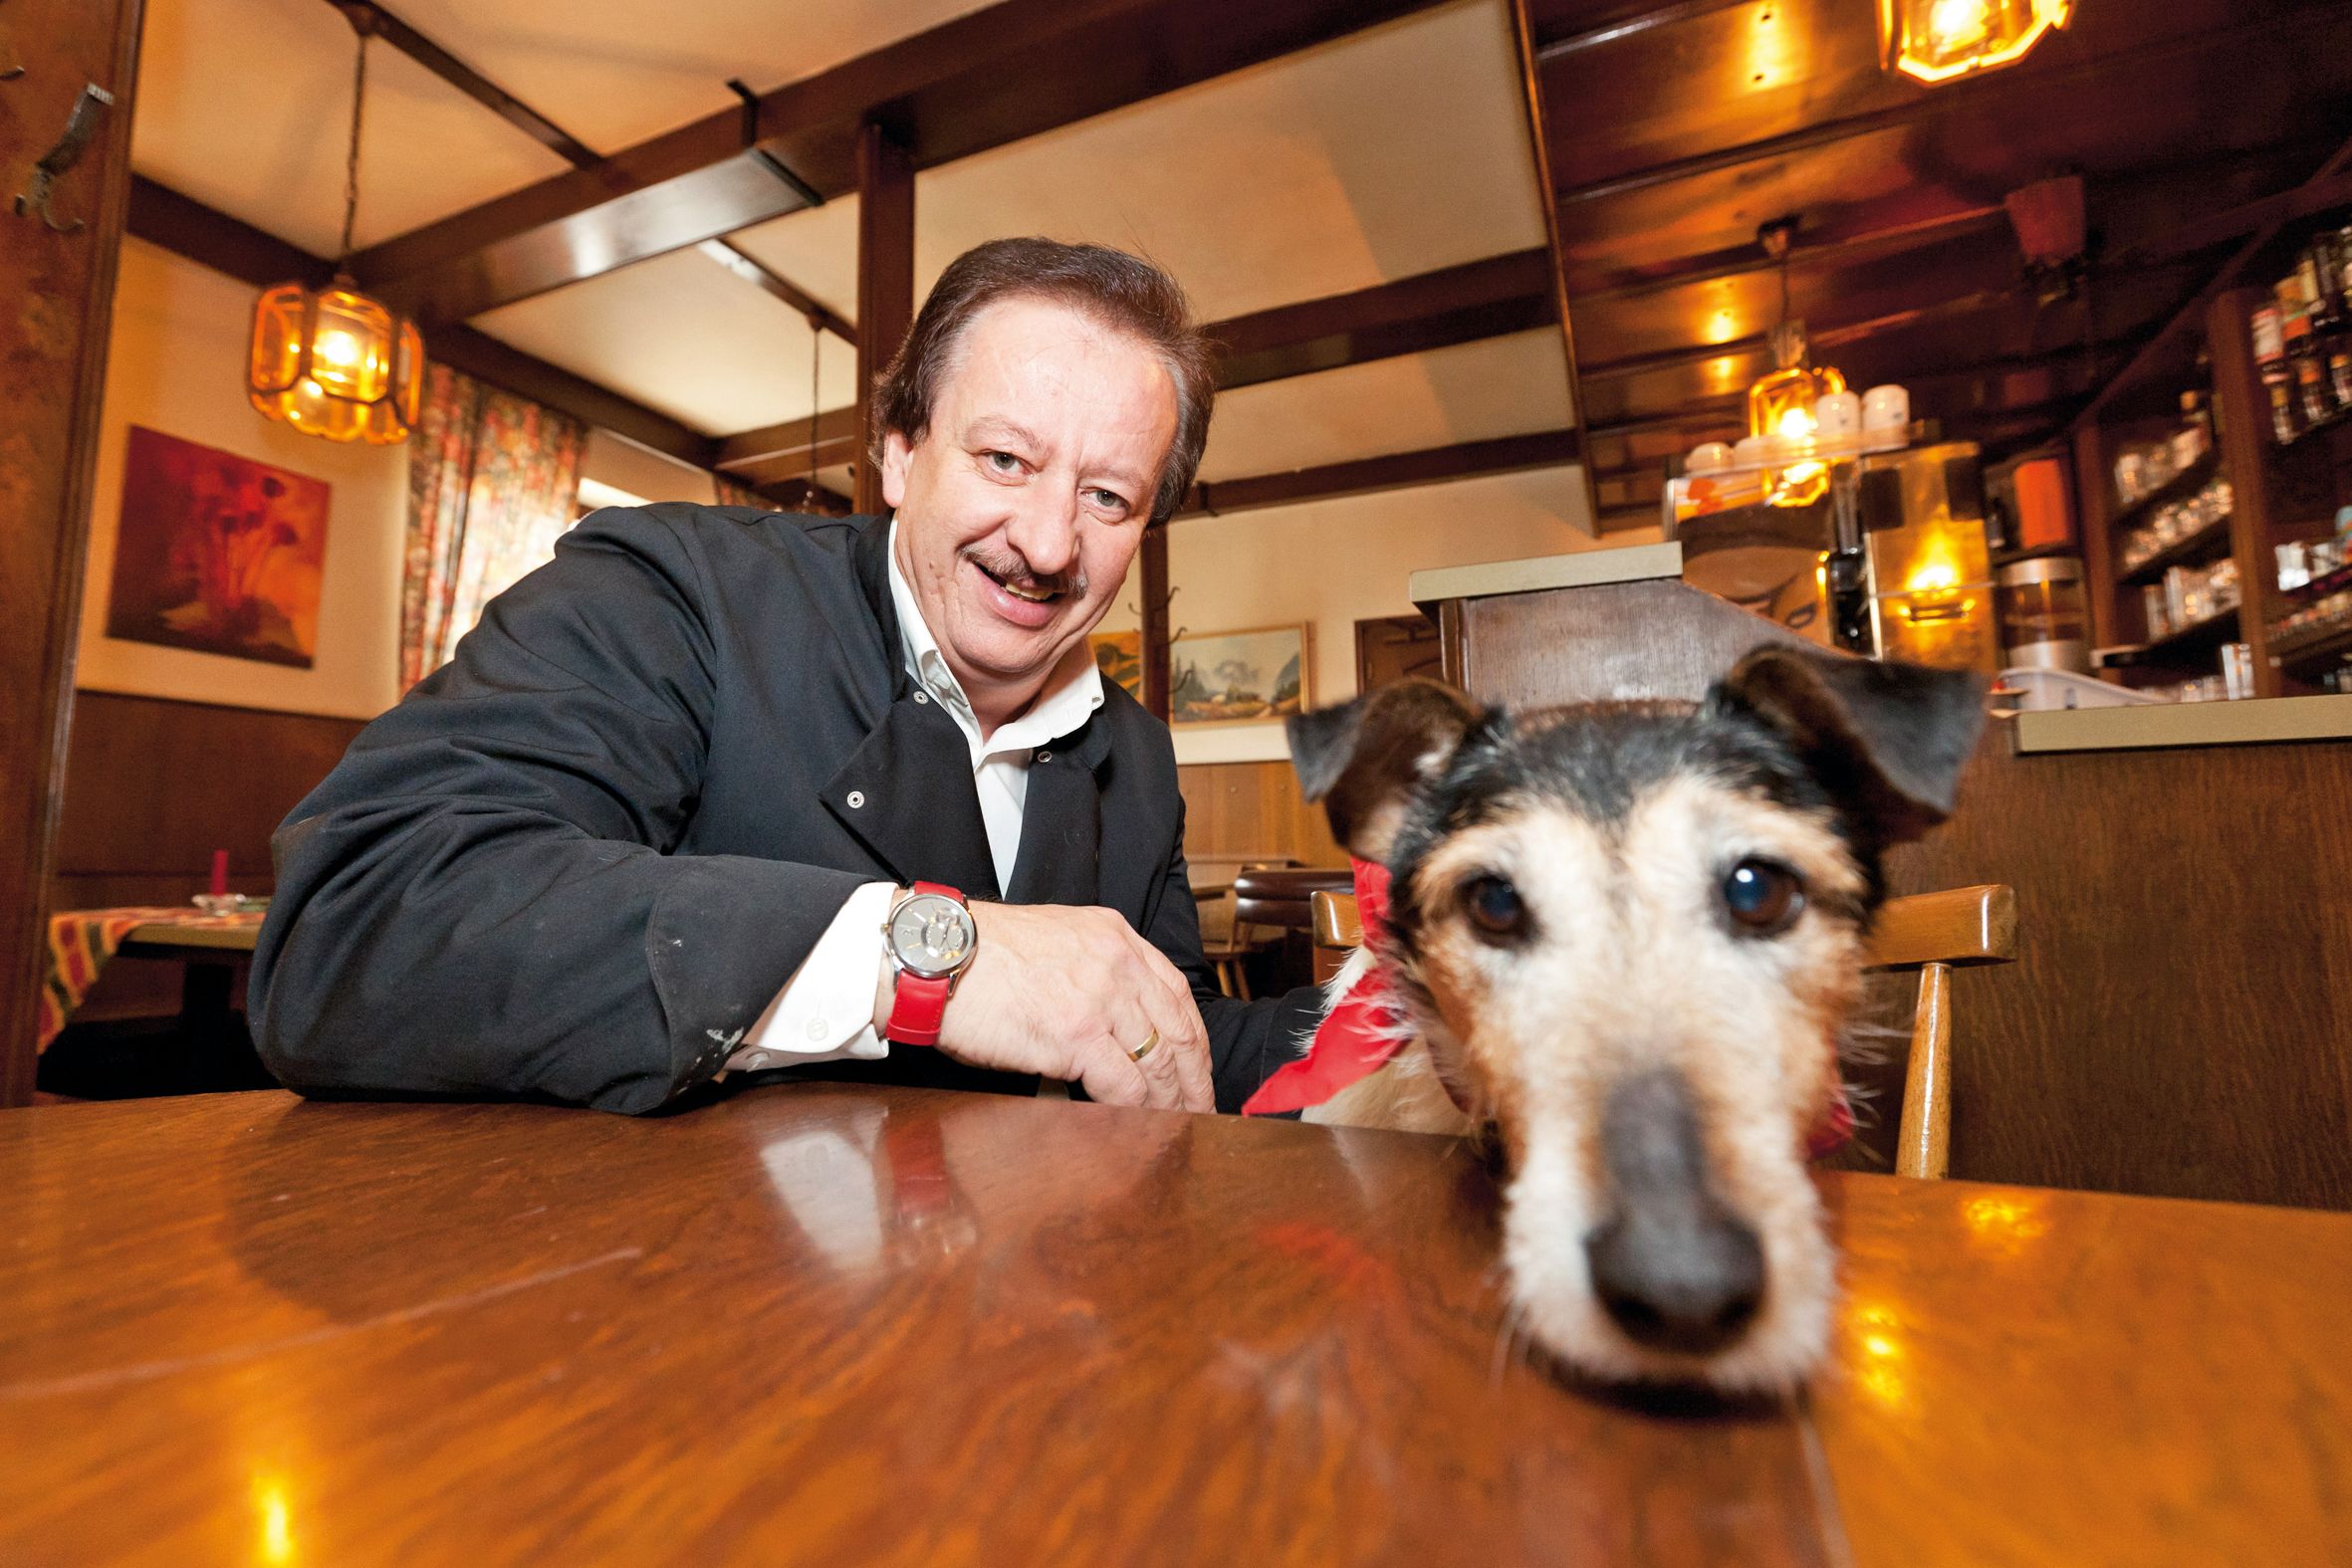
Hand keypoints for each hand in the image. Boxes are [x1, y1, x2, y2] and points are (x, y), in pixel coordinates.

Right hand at [877, 901, 1212, 1111]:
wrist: (937, 958)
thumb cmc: (979, 956)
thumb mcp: (1055, 941)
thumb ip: (1093, 972)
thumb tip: (1112, 1027)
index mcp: (1115, 937)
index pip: (1177, 992)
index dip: (1193, 1039)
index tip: (1196, 1067)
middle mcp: (1116, 964)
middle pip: (1178, 1029)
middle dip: (1194, 1078)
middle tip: (1201, 1109)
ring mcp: (1100, 999)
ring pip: (1158, 1062)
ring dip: (1171, 1103)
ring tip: (1174, 1128)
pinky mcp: (1077, 1036)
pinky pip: (1125, 1085)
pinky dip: (1137, 1113)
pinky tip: (1136, 1127)